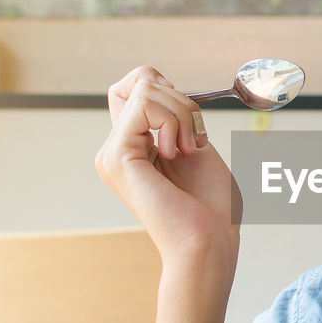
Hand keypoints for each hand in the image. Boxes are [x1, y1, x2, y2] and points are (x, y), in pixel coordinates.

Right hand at [95, 66, 241, 261]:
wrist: (208, 242)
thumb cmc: (210, 204)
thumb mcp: (193, 143)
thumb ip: (172, 115)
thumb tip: (155, 80)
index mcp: (131, 148)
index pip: (134, 87)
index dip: (163, 87)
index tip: (190, 118)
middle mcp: (114, 150)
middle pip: (139, 82)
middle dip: (179, 99)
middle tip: (195, 139)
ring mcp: (111, 154)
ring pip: (144, 89)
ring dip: (182, 112)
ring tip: (190, 149)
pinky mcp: (117, 157)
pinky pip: (144, 105)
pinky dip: (174, 121)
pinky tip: (180, 152)